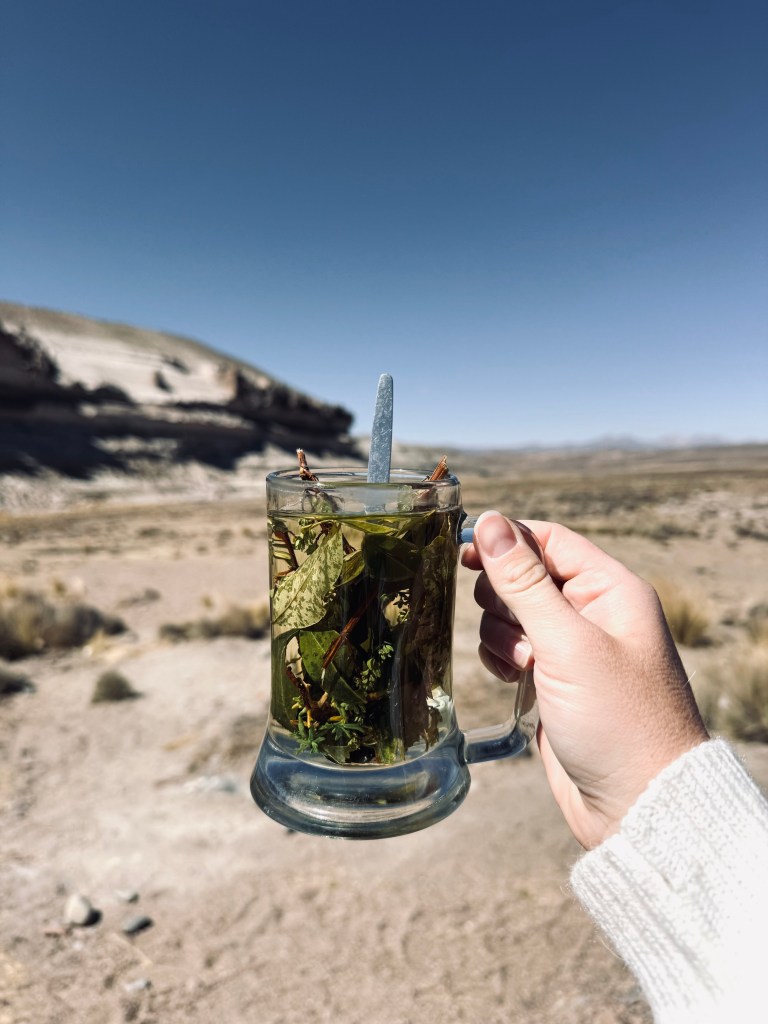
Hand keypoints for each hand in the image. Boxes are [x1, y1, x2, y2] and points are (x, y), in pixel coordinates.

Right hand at [462, 512, 708, 848]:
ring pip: (511, 613)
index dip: (507, 542)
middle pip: (524, 574)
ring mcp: (572, 647)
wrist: (633, 803)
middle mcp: (594, 612)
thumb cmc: (616, 720)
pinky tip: (515, 681)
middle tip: (520, 634)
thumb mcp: (567, 643)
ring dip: (502, 636)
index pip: (550, 540)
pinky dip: (502, 659)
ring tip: (525, 667)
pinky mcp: (554, 679)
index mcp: (611, 589)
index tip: (466, 554)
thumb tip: (491, 522)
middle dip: (504, 600)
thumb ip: (524, 581)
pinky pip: (510, 648)